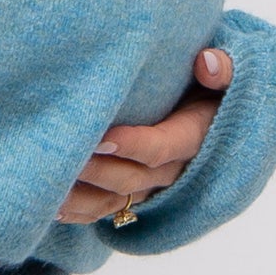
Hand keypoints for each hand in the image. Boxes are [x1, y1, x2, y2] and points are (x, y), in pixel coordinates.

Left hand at [55, 47, 234, 223]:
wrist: (215, 109)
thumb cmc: (213, 82)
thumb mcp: (228, 72)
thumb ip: (223, 68)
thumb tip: (207, 63)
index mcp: (194, 137)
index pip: (161, 148)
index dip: (132, 145)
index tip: (101, 136)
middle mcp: (175, 169)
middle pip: (132, 177)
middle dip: (96, 169)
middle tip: (62, 155)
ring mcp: (155, 184)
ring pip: (116, 198)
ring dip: (82, 196)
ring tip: (47, 187)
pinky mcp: (139, 190)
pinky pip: (109, 207)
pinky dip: (81, 211)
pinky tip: (52, 205)